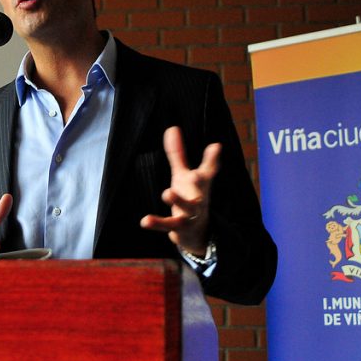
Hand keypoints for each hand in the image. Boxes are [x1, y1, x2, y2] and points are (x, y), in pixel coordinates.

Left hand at [140, 126, 220, 254]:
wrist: (197, 232)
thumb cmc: (190, 197)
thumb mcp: (184, 175)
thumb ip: (177, 154)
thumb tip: (172, 128)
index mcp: (200, 184)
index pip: (209, 170)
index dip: (212, 159)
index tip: (215, 146)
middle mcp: (198, 198)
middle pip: (200, 190)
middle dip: (198, 183)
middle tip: (194, 175)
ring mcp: (190, 214)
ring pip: (186, 208)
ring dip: (178, 201)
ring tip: (167, 192)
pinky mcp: (179, 227)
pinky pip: (168, 226)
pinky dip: (157, 223)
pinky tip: (144, 221)